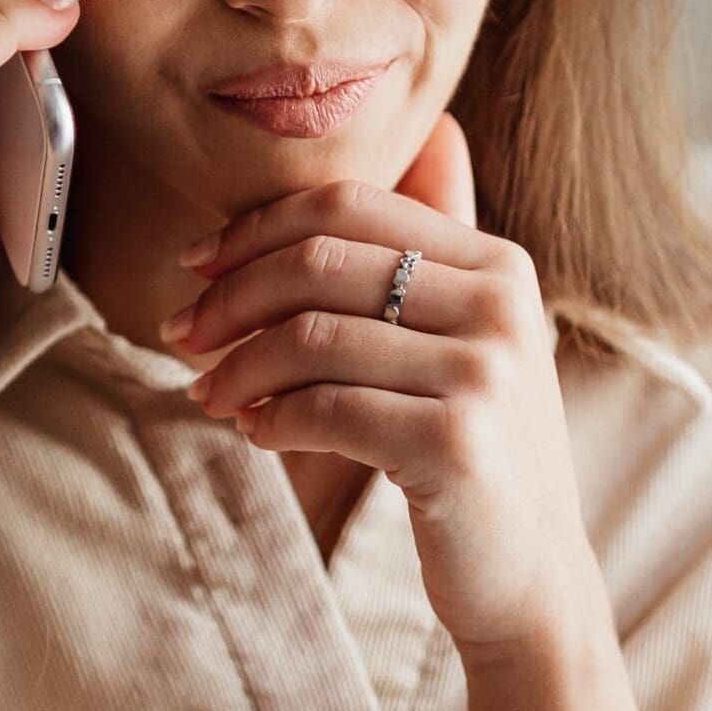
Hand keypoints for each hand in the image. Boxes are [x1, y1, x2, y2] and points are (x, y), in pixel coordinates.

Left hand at [165, 113, 609, 659]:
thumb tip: (442, 131)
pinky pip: (327, 409)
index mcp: (499, 263)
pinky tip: (254, 432)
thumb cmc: (477, 454)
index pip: (351, 207)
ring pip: (314, 336)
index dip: (257, 228)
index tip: (196, 266)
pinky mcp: (456, 442)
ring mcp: (485, 373)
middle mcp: (501, 305)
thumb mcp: (471, 339)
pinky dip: (272, 417)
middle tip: (181, 333)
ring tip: (208, 394)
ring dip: (239, 365)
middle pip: (322, 262)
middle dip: (231, 296)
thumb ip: (440, 249)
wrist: (531, 579)